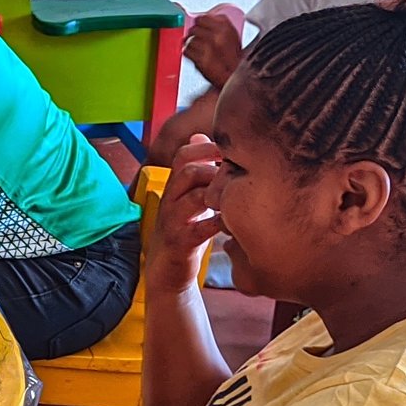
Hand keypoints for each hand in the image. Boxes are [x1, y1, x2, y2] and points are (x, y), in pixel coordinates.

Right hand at [149, 134, 221, 289]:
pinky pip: (201, 228)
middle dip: (216, 168)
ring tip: (236, 195)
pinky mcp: (180, 242)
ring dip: (219, 193)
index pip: (184, 155)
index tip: (231, 150)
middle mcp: (170, 200)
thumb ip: (196, 171)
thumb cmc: (185, 231)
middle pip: (188, 171)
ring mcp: (173, 221)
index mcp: (174, 187)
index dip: (207, 147)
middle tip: (238, 173)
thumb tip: (201, 136)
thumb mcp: (189, 198)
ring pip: (194, 196)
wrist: (167, 269)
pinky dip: (220, 222)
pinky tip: (234, 222)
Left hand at [181, 4, 246, 86]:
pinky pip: (187, 51)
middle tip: (196, 38)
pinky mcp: (201, 61)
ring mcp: (208, 49)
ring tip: (196, 48)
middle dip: (193, 33)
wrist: (235, 78)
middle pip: (194, 29)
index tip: (198, 24)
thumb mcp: (234, 37)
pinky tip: (194, 55)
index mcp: (227, 28)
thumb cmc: (236, 60)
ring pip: (189, 40)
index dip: (199, 21)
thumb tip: (208, 19)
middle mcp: (218, 37)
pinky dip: (188, 53)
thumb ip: (221, 26)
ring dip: (191, 44)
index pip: (203, 18)